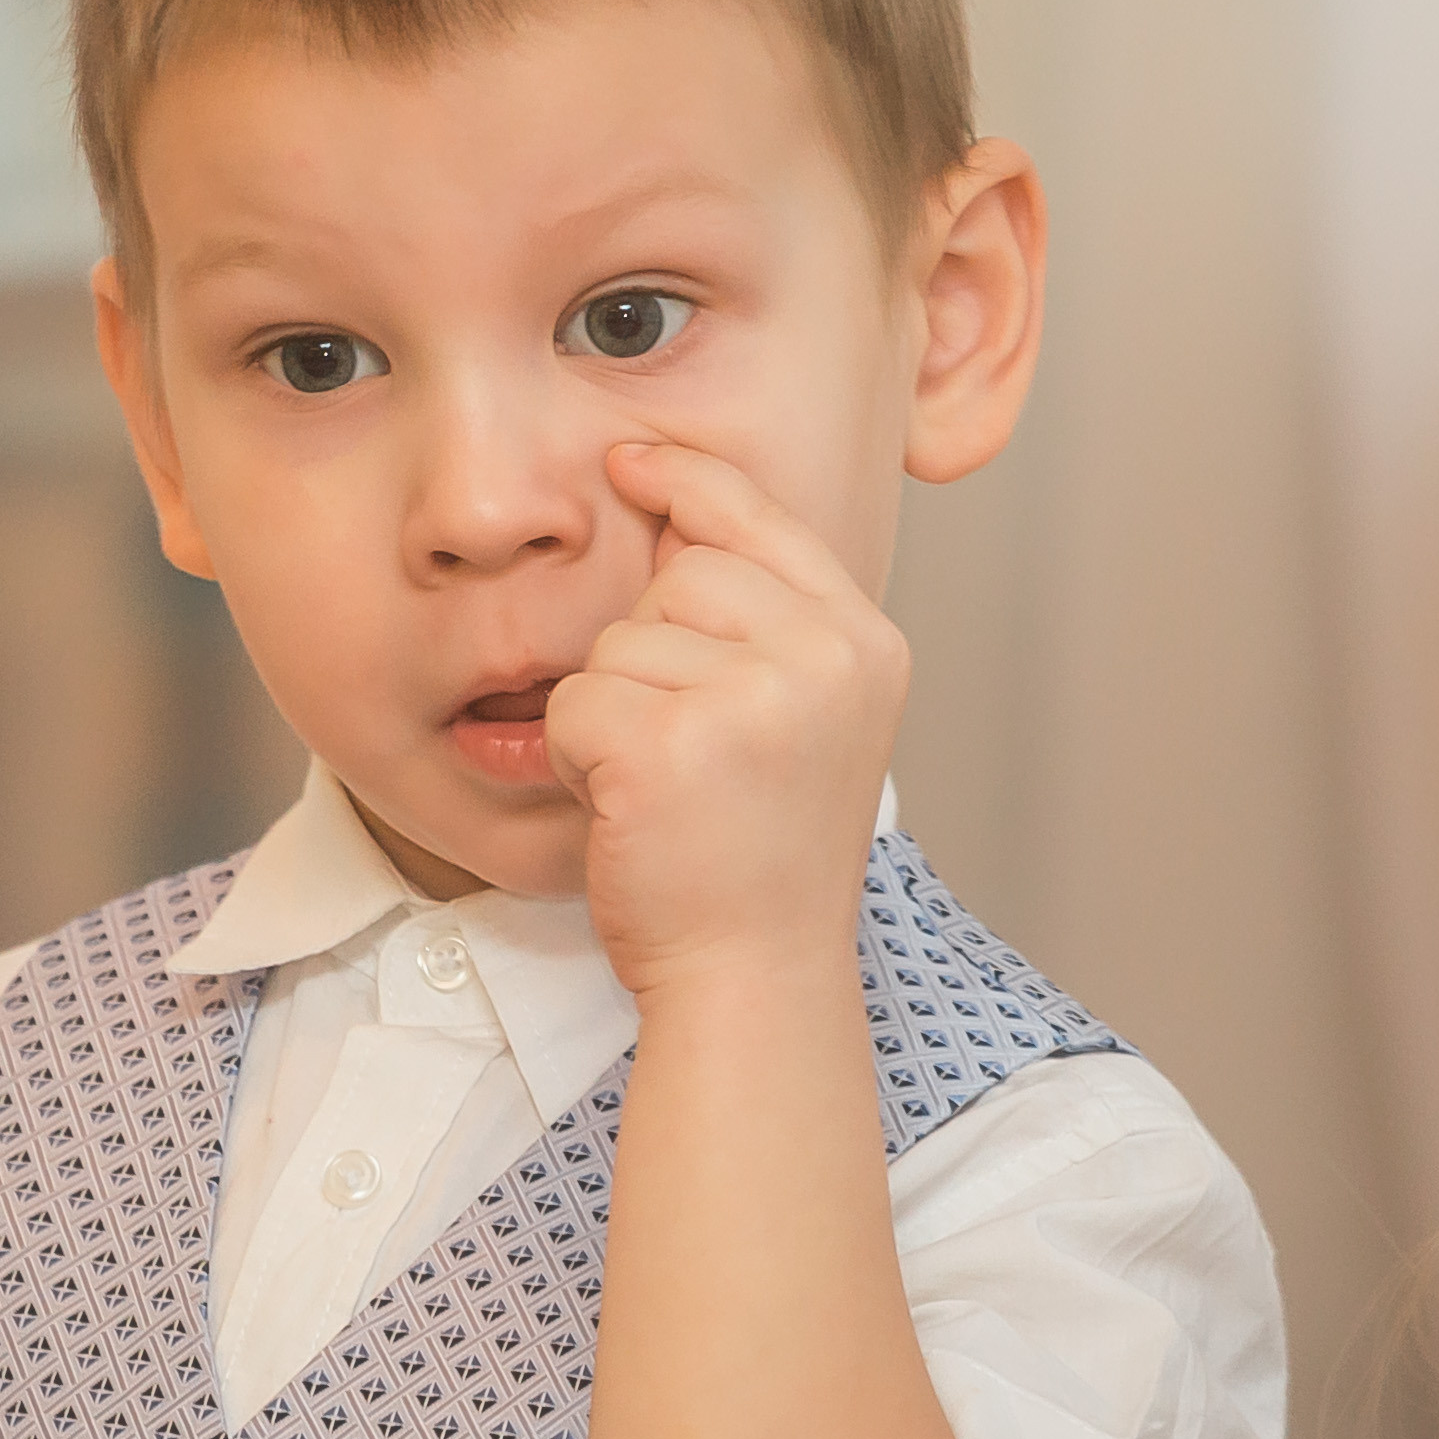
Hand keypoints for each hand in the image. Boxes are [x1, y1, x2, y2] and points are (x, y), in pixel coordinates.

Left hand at [544, 441, 907, 995]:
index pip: (762, 521)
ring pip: (617, 643)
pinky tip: (626, 808)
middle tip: (687, 752)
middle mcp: (825, 660)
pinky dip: (574, 756)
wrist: (754, 976)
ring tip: (663, 788)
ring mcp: (753, 701)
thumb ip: (766, 625)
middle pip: (676, 580)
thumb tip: (674, 518)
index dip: (688, 486)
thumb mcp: (803, 720)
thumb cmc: (760, 858)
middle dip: (649, 655)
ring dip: (610, 712)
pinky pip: (576, 702)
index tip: (629, 462)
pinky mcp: (671, 745)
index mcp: (864, 645)